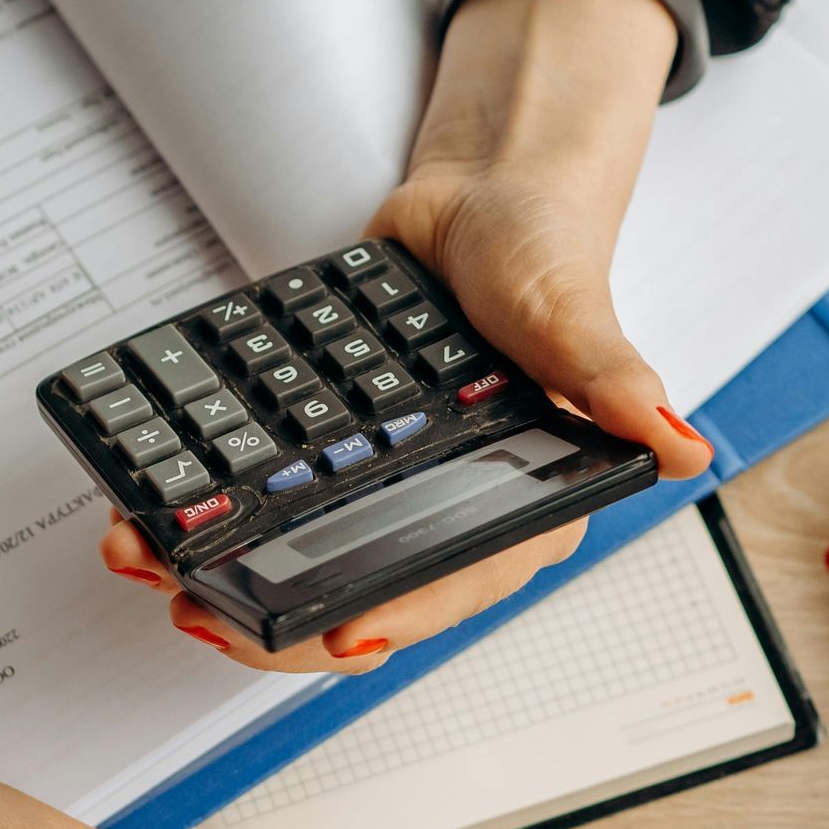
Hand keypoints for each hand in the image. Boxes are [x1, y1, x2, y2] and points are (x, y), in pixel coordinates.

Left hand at [100, 0, 715, 671]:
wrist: (482, 192)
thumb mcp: (573, 315)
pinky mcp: (332, 451)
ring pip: (302, 557)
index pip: (456, 581)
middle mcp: (451, 511)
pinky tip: (148, 510)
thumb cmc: (545, 253)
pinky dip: (209, 509)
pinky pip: (268, 498)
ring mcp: (385, 487)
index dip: (398, 617)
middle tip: (198, 612)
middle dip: (273, 617)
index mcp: (525, 504)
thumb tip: (682, 445)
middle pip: (359, 593)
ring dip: (221, 574)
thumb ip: (616, 382)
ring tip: (146, 562)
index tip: (338, 636)